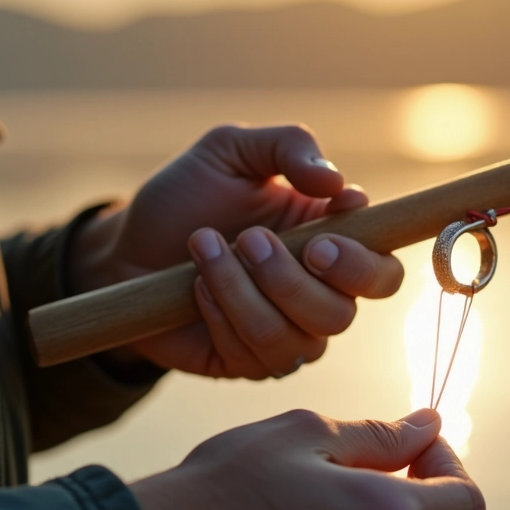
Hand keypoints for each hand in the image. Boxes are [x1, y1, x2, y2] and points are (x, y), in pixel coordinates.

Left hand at [69, 124, 403, 377]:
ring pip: (297, 339)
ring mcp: (286, 334)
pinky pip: (255, 354)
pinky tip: (194, 285)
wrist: (125, 247)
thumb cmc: (187, 195)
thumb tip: (340, 183)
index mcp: (333, 243)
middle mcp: (320, 295)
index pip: (384, 271)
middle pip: (345, 313)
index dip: (363, 263)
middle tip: (251, 239)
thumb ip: (289, 146)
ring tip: (204, 246)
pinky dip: (222, 312)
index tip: (319, 238)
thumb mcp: (231, 150)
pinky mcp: (248, 363)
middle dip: (294, 281)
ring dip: (245, 290)